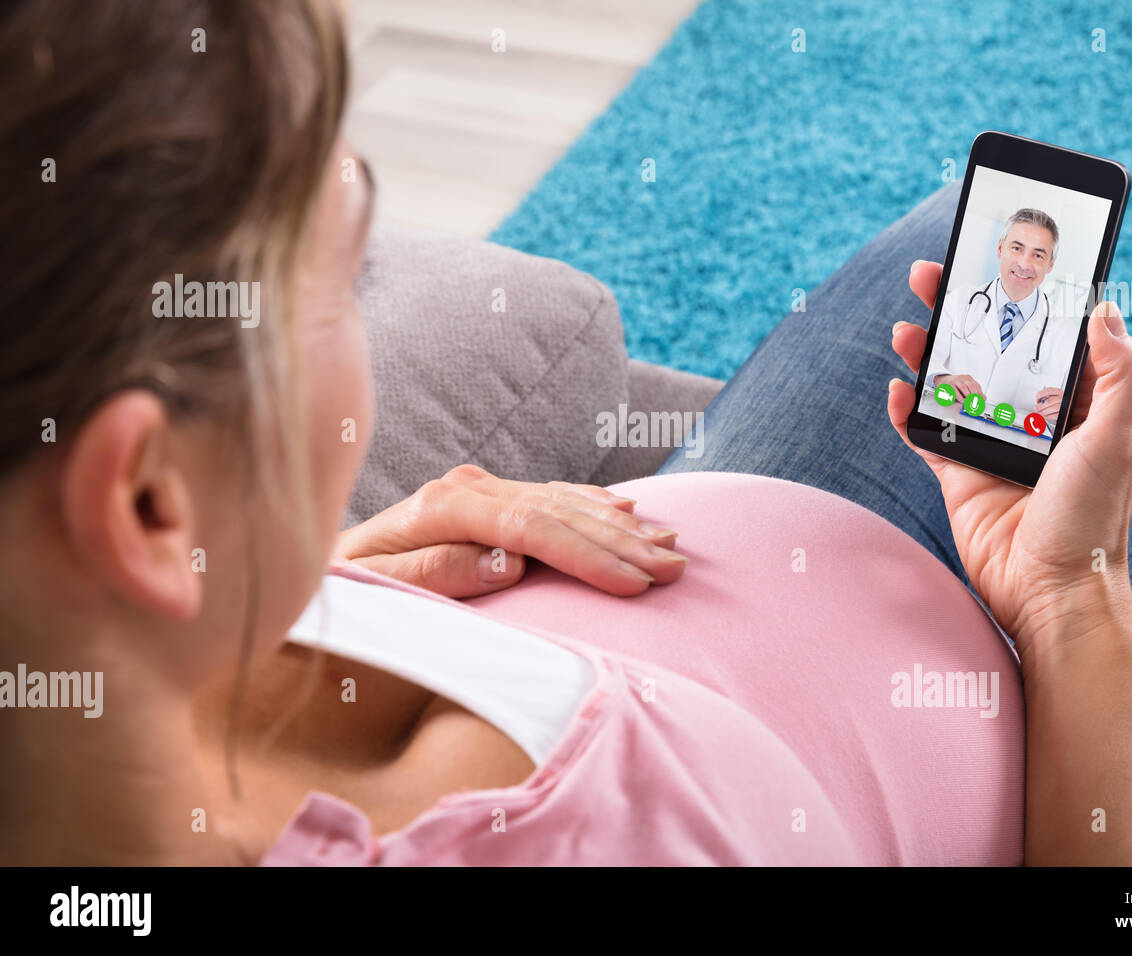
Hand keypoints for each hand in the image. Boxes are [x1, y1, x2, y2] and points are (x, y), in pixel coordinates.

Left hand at [334, 464, 687, 597]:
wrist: (312, 559)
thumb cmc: (340, 586)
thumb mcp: (370, 588)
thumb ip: (432, 572)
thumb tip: (505, 562)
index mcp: (444, 506)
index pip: (532, 526)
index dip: (588, 555)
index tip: (635, 583)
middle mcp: (468, 486)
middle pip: (560, 510)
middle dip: (622, 541)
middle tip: (676, 567)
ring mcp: (481, 486)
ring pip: (565, 499)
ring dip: (621, 524)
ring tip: (671, 544)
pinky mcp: (488, 494)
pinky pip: (553, 494)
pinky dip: (594, 504)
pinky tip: (627, 509)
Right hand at [888, 261, 1131, 657]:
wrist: (1050, 594)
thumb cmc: (1092, 521)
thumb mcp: (1116, 438)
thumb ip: (1122, 372)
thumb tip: (1104, 309)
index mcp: (1078, 402)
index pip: (1049, 332)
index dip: (1024, 293)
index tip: (998, 256)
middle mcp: (1033, 417)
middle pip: (990, 348)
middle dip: (960, 310)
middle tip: (930, 275)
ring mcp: (993, 444)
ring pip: (952, 383)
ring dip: (926, 354)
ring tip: (904, 330)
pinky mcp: (959, 475)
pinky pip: (925, 434)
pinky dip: (907, 412)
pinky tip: (897, 392)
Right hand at [933, 373, 983, 399]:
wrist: (943, 380)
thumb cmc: (955, 384)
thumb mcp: (965, 385)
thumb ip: (974, 390)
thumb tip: (983, 397)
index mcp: (968, 377)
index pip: (976, 384)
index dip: (980, 392)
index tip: (982, 399)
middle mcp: (962, 378)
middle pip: (971, 386)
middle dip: (975, 395)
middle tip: (976, 401)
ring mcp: (955, 381)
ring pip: (964, 388)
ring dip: (967, 396)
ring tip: (969, 401)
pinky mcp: (949, 385)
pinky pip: (956, 392)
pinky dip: (960, 398)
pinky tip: (962, 401)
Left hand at [1034, 387, 1063, 423]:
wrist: (1062, 409)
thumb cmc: (1055, 402)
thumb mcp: (1051, 397)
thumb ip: (1045, 397)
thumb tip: (1038, 402)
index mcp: (1058, 392)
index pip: (1050, 390)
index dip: (1042, 393)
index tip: (1037, 397)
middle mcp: (1062, 398)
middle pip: (1050, 401)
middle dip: (1040, 406)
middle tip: (1036, 408)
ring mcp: (1063, 406)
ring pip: (1053, 408)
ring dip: (1044, 411)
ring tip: (1039, 413)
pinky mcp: (1063, 413)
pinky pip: (1055, 415)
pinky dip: (1048, 416)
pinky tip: (1044, 416)